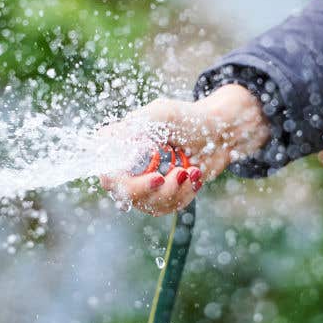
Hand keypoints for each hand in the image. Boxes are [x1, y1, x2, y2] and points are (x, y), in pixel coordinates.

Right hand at [99, 84, 269, 214]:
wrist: (218, 134)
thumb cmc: (188, 119)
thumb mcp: (161, 115)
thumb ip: (132, 126)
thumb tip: (104, 140)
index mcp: (120, 147)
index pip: (107, 173)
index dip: (123, 181)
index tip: (155, 176)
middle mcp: (127, 168)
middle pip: (126, 194)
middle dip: (156, 189)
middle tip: (180, 173)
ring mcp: (143, 185)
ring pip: (148, 203)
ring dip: (176, 189)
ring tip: (192, 170)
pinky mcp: (160, 197)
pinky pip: (166, 207)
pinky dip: (184, 194)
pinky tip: (194, 176)